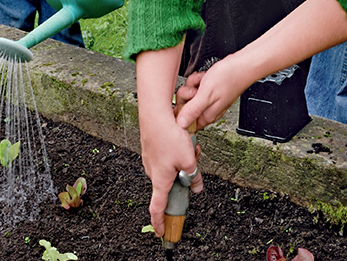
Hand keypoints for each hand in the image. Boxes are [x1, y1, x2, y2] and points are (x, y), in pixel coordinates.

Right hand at [136, 44, 202, 236]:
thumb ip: (194, 175)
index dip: (160, 222)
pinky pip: (166, 156)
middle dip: (184, 176)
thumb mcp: (189, 159)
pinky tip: (181, 137)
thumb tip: (196, 186)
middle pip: (170, 183)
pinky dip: (175, 150)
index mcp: (160, 179)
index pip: (157, 208)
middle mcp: (152, 171)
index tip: (162, 232)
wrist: (155, 113)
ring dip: (182, 160)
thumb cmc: (169, 136)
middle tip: (194, 161)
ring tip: (189, 145)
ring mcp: (150, 159)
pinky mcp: (151, 147)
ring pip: (170, 167)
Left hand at [176, 55, 252, 130]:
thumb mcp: (206, 95)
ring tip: (201, 82)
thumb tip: (181, 124)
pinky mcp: (207, 90)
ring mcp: (207, 100)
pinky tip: (203, 78)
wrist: (240, 66)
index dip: (180, 113)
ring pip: (188, 95)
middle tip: (194, 90)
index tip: (182, 102)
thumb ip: (193, 110)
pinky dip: (197, 80)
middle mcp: (206, 110)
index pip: (186, 123)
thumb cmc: (227, 79)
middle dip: (186, 95)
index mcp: (206, 116)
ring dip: (192, 85)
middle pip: (184, 107)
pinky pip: (195, 87)